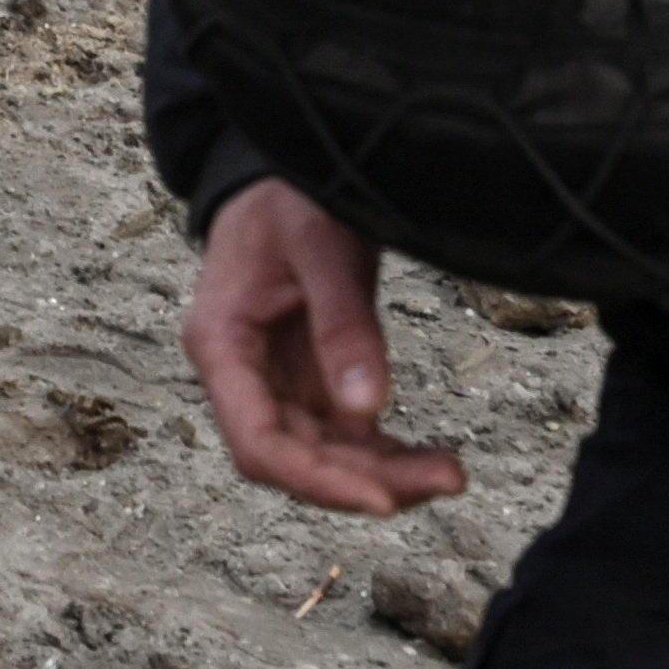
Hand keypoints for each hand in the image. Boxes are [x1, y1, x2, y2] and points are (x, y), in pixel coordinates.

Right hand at [184, 180, 466, 515]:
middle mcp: (241, 373)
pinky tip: (428, 459)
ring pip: (321, 453)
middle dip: (365, 480)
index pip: (257, 441)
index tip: (379, 499)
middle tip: (443, 479)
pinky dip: (382, 452)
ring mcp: (274, 378)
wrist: (286, 170)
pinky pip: (342, 432)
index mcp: (221, 342)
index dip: (315, 480)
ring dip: (380, 472)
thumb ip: (342, 322)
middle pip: (293, 457)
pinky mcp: (308, 375)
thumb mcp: (319, 243)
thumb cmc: (288, 193)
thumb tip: (369, 408)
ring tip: (448, 473)